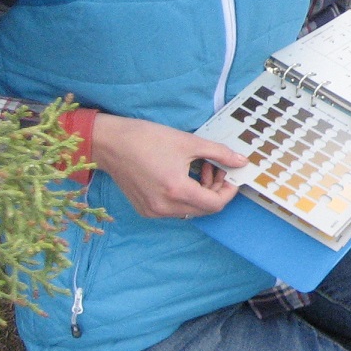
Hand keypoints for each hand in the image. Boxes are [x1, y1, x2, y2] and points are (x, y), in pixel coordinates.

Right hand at [90, 113, 246, 218]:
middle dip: (215, 190)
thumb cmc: (146, 139)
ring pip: (190, 210)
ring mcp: (153, 210)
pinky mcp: (145, 209)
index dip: (228, 191)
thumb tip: (241, 161)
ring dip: (200, 193)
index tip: (231, 175)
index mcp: (176, 191)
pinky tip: (182, 176)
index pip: (215, 204)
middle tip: (215, 167)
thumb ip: (219, 154)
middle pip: (204, 209)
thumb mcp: (188, 142)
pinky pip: (174, 209)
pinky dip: (184, 196)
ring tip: (198, 168)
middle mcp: (164, 206)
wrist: (109, 143)